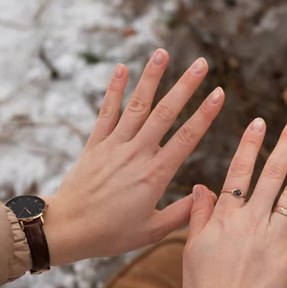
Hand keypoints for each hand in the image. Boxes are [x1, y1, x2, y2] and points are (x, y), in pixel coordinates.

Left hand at [44, 50, 223, 263]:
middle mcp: (136, 153)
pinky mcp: (95, 144)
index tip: (219, 93)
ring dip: (151, 77)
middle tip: (203, 63)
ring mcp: (114, 145)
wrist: (66, 229)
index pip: (186, 138)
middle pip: (165, 113)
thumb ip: (182, 213)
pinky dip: (114, 89)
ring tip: (163, 53)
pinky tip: (122, 68)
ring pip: (137, 105)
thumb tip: (206, 196)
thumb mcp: (152, 232)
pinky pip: (106, 112)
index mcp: (154, 174)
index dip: (205, 113)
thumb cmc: (110, 234)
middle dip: (186, 86)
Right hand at [181, 116, 286, 287]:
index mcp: (226, 216)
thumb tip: (201, 185)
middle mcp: (251, 220)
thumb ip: (200, 214)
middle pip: (271, 174)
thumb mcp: (192, 247)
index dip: (250, 144)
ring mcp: (273, 236)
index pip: (239, 171)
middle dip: (285, 144)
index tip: (259, 121)